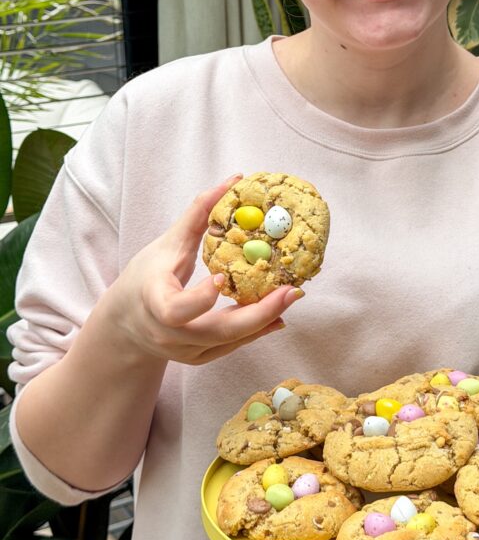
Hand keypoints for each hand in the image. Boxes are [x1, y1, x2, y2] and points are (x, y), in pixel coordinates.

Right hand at [94, 175, 301, 365]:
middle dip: (257, 314)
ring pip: (229, 342)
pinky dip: (255, 331)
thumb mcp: (165, 244)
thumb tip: (234, 180)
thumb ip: (198, 214)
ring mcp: (184, 351)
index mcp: (154, 302)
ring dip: (263, 320)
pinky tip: (278, 315)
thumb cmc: (146, 277)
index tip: (222, 279)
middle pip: (215, 332)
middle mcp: (168, 334)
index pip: (175, 310)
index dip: (200, 299)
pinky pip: (230, 348)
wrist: (126, 324)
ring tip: (291, 296)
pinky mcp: (197, 359)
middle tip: (290, 292)